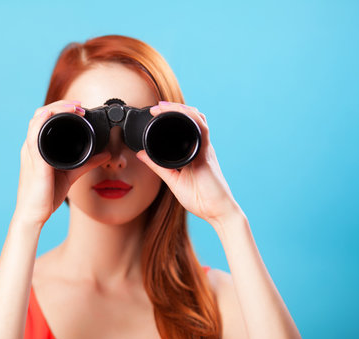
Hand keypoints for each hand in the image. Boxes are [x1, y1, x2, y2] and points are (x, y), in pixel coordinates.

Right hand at [14, 100, 110, 226]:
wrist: (34, 215)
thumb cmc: (46, 195)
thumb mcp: (71, 174)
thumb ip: (87, 163)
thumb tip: (105, 154)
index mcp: (38, 147)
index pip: (46, 119)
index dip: (61, 108)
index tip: (80, 108)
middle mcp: (32, 147)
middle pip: (41, 114)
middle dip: (61, 105)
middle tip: (80, 106)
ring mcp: (31, 153)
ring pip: (37, 120)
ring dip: (56, 109)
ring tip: (74, 108)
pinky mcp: (35, 162)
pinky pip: (34, 137)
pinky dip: (42, 123)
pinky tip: (50, 116)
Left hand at [136, 101, 241, 225]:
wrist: (218, 211)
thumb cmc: (200, 198)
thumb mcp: (173, 180)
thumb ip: (158, 166)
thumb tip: (141, 154)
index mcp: (193, 152)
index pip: (184, 127)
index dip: (172, 116)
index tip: (155, 112)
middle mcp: (201, 147)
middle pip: (192, 119)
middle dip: (175, 108)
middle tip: (157, 106)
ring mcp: (206, 149)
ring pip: (197, 120)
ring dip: (181, 110)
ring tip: (164, 107)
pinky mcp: (208, 155)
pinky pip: (202, 131)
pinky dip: (192, 120)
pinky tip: (182, 115)